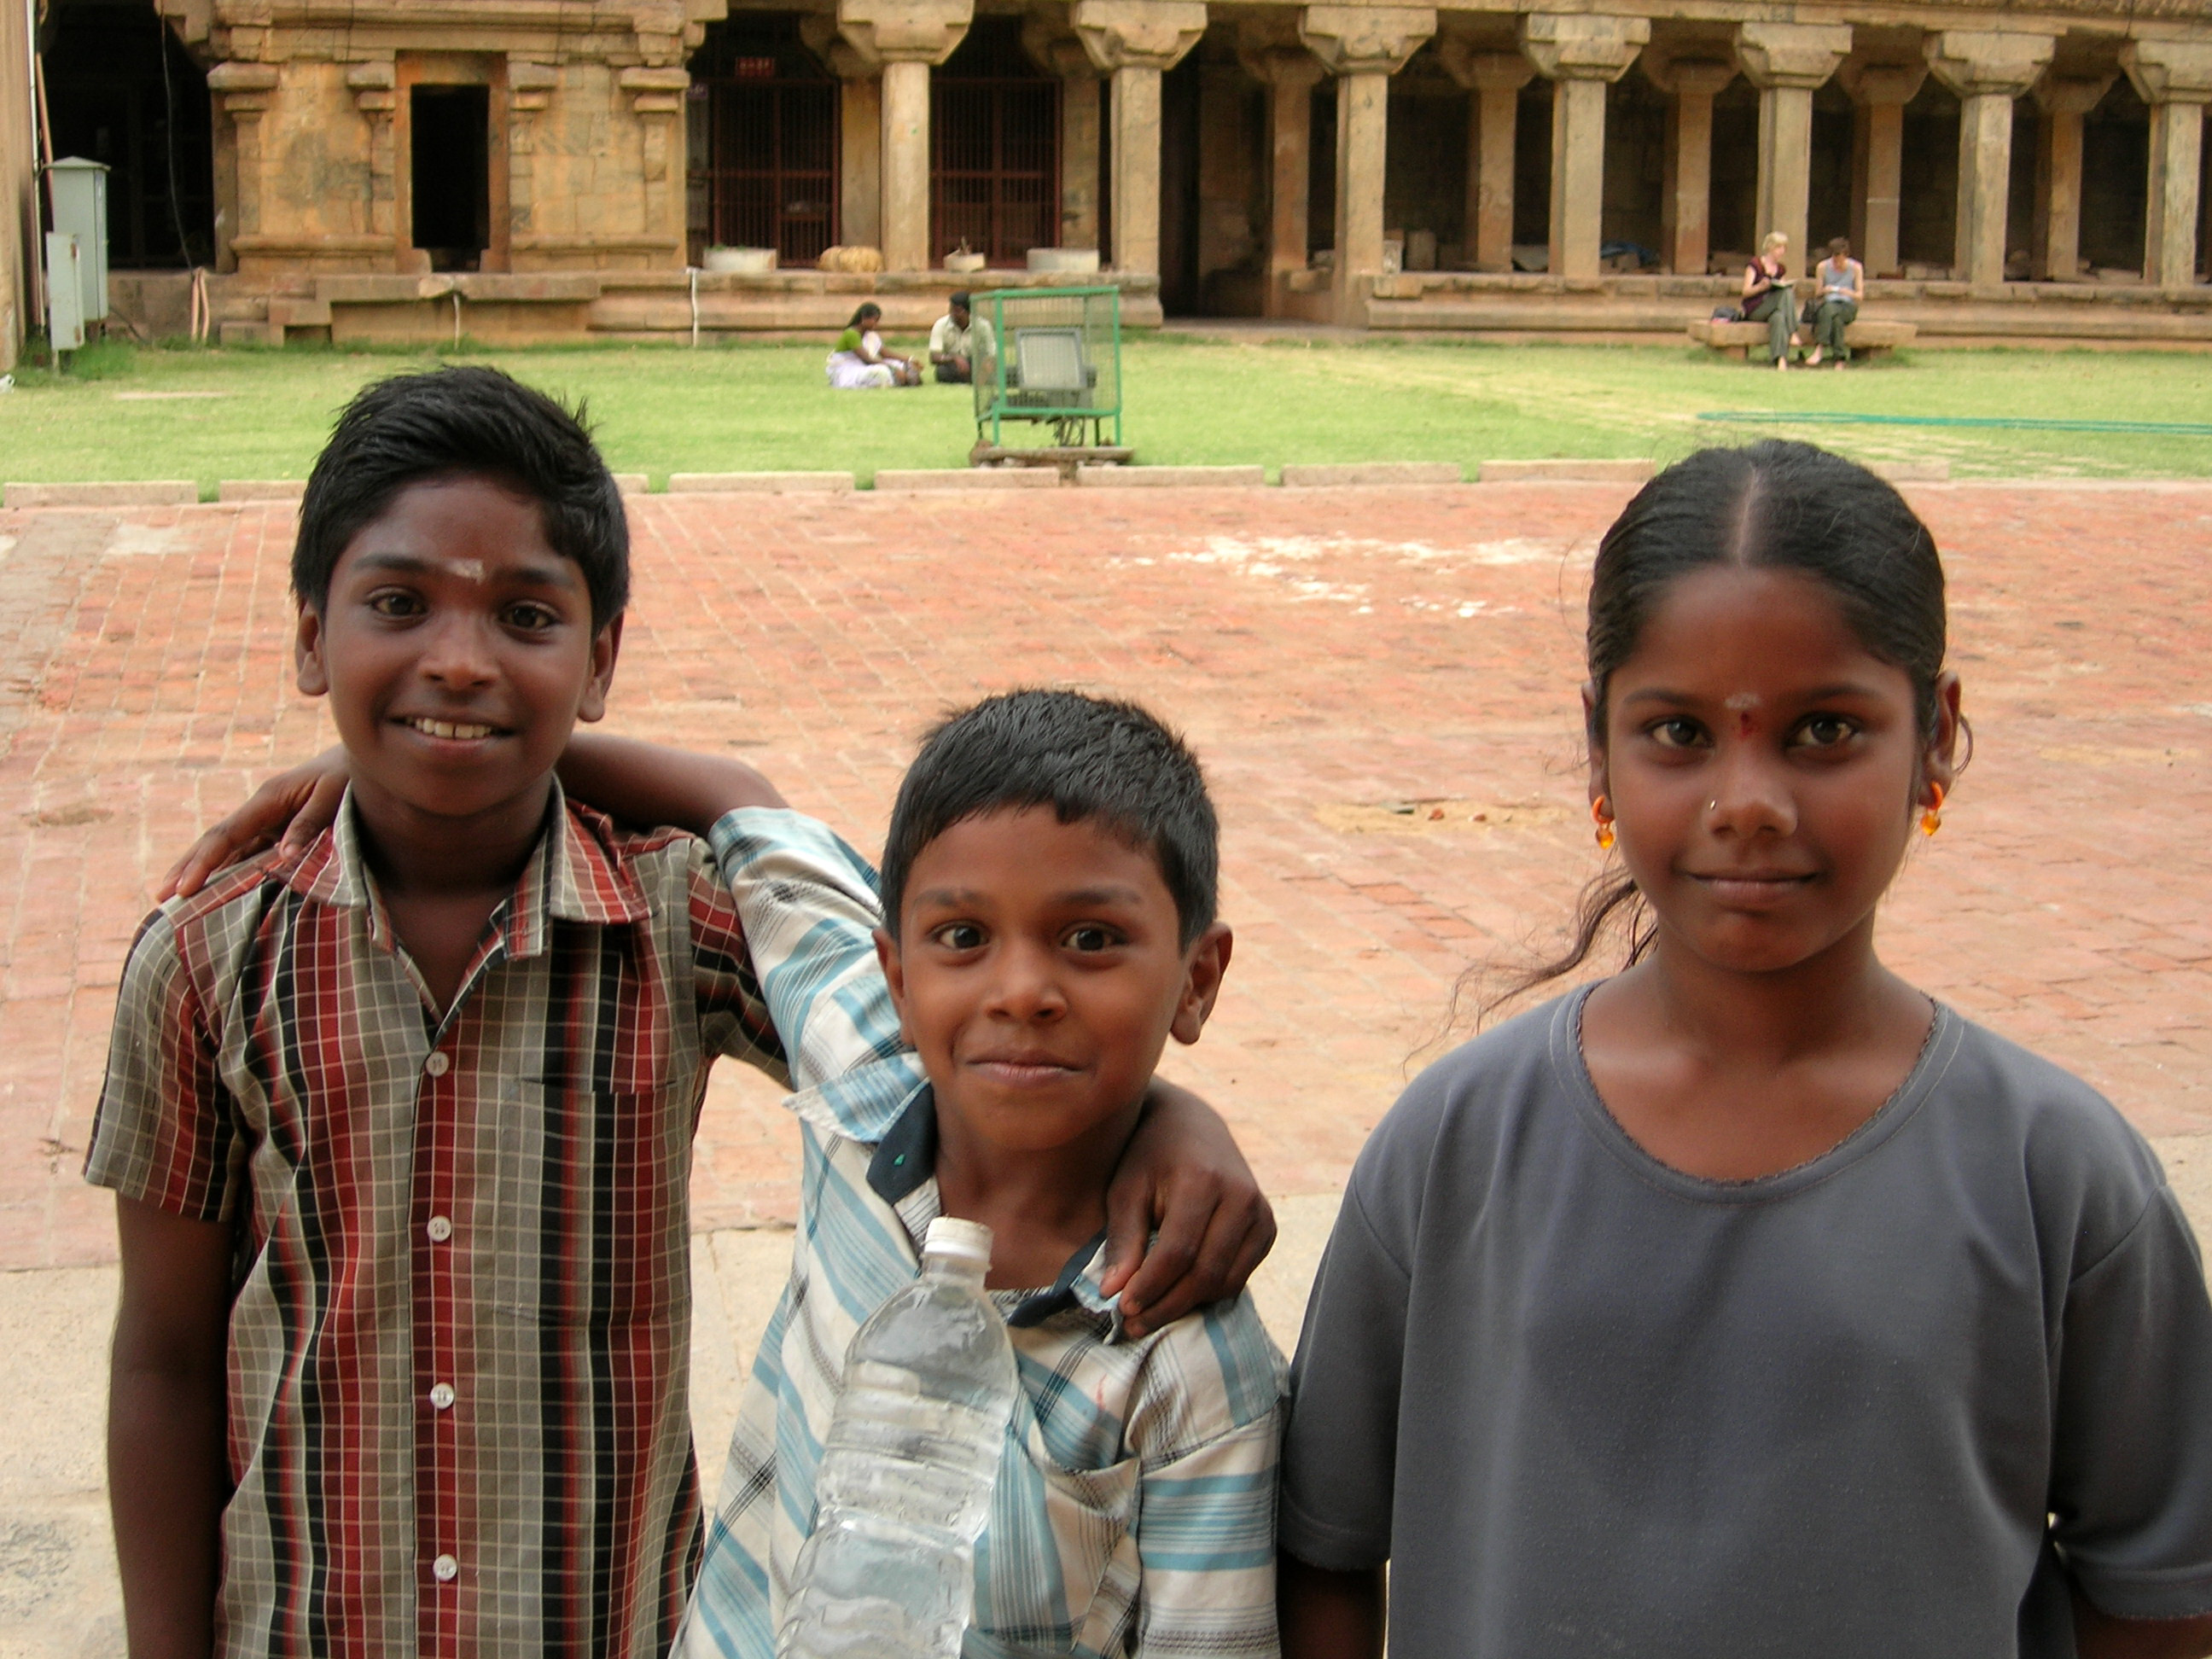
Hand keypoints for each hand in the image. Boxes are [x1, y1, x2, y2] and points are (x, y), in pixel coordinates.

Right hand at [159, 749, 348, 899]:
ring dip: (202, 871)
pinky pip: (247, 854)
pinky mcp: (278, 831)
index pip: (227, 834)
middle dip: (188, 867)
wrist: (360, 759)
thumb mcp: (334, 794)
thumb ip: (310, 822)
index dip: (204, 862)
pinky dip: (229, 871)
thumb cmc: (349, 775)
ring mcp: (267, 821)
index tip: (184, 888)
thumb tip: (285, 855)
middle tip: (160, 897)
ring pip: (228, 850)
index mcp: (269, 799)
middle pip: (216, 842)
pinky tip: (215, 890)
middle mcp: (260, 811)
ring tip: (175, 897)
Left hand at [1101, 1081, 1274, 1336]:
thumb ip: (1122, 1239)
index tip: (1122, 1309)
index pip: (1178, 1252)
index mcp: (1202, 1180)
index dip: (1150, 1287)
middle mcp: (1241, 1196)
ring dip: (1188, 1304)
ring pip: (1227, 1281)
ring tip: (1152, 1312)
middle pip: (1205, 1273)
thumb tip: (1112, 1292)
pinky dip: (1211, 1291)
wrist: (1192, 1124)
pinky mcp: (1268, 1226)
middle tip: (1134, 1324)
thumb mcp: (1125, 1189)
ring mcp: (1260, 1212)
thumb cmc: (1149, 1157)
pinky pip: (1241, 1275)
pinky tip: (1180, 1292)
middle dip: (1167, 1305)